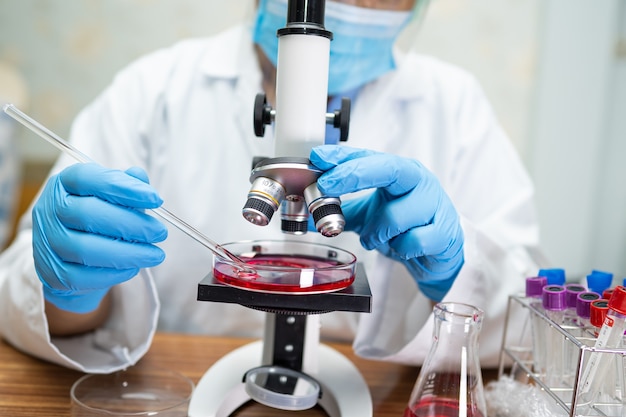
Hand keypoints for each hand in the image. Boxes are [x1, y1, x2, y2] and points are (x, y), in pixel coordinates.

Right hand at [33, 163, 167, 312]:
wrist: (70, 258)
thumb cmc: (96, 219)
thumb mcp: (111, 198)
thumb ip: (125, 185)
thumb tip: (139, 176)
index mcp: (64, 184)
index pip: (88, 178)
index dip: (124, 187)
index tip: (156, 199)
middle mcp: (48, 210)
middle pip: (88, 213)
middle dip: (131, 224)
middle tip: (160, 232)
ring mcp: (46, 243)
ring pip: (85, 249)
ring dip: (128, 253)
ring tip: (155, 255)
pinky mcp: (51, 273)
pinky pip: (81, 276)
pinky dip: (113, 274)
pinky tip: (134, 268)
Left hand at [310, 145, 463, 300]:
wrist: (441, 252)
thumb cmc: (407, 226)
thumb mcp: (371, 215)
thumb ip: (343, 213)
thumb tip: (308, 218)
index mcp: (398, 172)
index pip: (368, 156)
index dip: (342, 156)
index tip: (318, 158)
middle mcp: (417, 181)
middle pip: (388, 168)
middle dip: (354, 175)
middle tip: (328, 185)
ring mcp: (434, 204)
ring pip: (395, 216)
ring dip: (376, 232)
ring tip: (376, 238)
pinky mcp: (444, 231)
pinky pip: (414, 241)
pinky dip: (400, 248)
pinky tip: (402, 247)